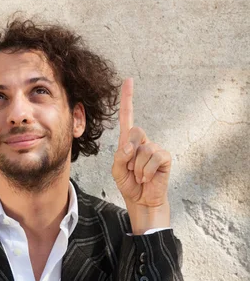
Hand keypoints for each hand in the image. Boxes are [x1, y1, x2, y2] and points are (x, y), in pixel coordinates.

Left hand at [111, 78, 171, 233]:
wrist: (141, 200)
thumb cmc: (128, 183)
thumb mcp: (116, 169)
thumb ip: (119, 156)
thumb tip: (130, 147)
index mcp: (128, 140)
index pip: (127, 115)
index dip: (127, 98)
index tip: (128, 80)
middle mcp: (142, 141)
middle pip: (134, 130)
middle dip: (128, 150)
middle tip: (129, 168)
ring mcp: (155, 148)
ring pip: (142, 150)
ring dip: (136, 168)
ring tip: (139, 176)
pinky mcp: (165, 157)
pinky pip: (153, 158)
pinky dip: (146, 171)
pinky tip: (147, 178)